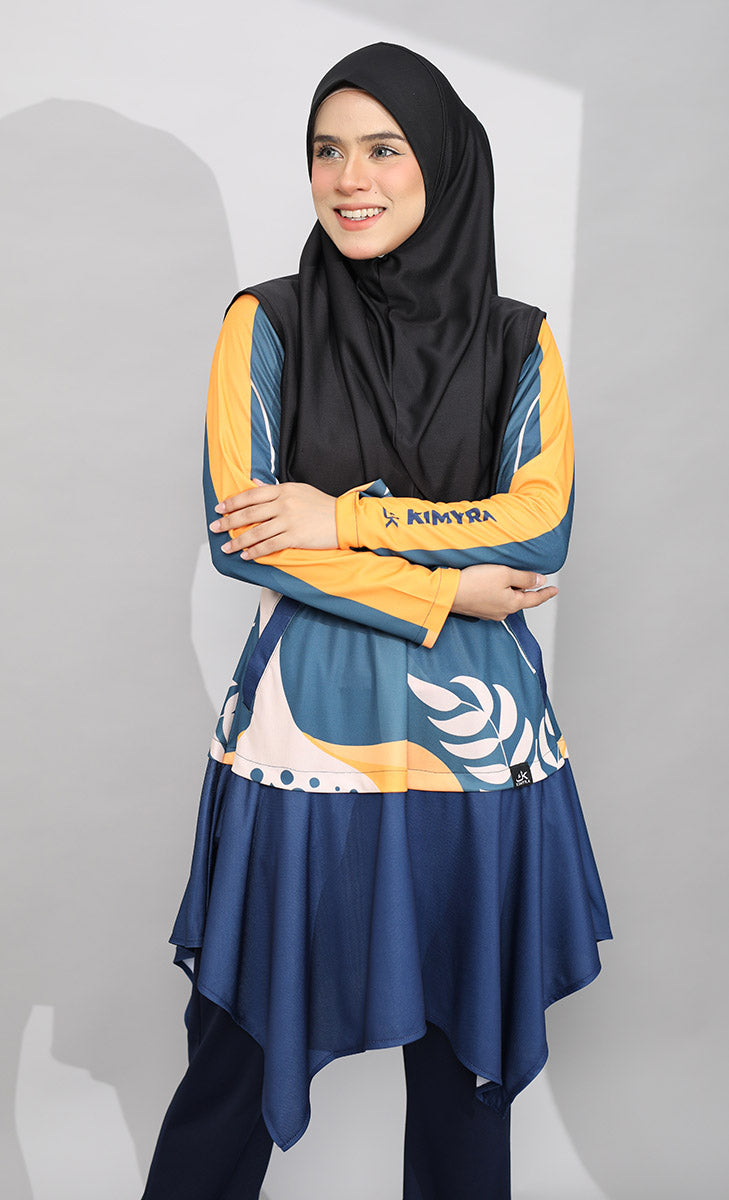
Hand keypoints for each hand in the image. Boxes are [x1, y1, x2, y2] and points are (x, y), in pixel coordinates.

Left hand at [209, 481, 337, 557]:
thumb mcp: (299, 490)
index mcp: (283, 490)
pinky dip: (255, 551)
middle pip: (249, 514)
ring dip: (238, 541)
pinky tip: (246, 555)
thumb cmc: (322, 505)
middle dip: (228, 522)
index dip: (232, 503)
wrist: (344, 519)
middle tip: (215, 528)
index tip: (219, 509)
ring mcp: (289, 521)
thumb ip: (275, 489)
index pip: (251, 495)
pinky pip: (270, 545)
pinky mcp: (295, 537)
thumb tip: (255, 484)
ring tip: (227, 548)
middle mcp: (284, 504)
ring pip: (256, 532)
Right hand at [452, 564, 557, 620]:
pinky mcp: (478, 609)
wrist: (448, 593)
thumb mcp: (505, 574)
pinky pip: (493, 600)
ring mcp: (490, 612)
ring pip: (506, 599)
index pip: (535, 599)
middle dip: (525, 589)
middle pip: (520, 599)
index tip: (554, 590)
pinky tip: (491, 584)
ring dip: (509, 590)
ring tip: (507, 578)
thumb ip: (524, 577)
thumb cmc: (475, 583)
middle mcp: (503, 612)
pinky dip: (496, 592)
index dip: (546, 593)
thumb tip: (540, 580)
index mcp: (513, 604)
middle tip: (530, 578)